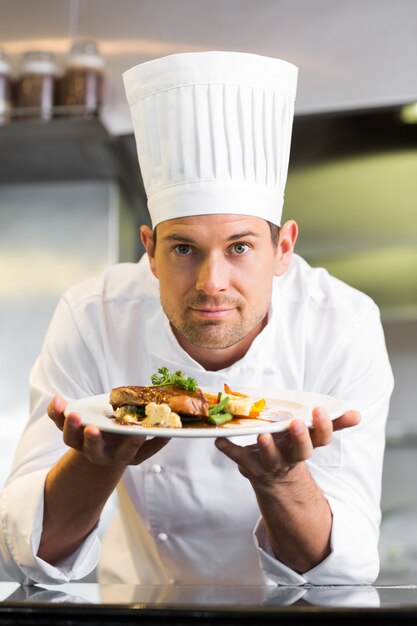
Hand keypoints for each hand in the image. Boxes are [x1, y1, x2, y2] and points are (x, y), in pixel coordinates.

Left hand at [48, 395, 169, 466]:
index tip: (137, 436)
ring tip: (73, 413)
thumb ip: (158, 433)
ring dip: (71, 427)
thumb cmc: (132, 437)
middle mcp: (100, 453)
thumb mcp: (147, 438)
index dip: (132, 445)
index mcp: (122, 454)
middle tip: (93, 429)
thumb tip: (177, 421)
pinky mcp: (70, 430)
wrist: (108, 448)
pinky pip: (58, 422)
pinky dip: (56, 411)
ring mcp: (82, 443)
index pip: (128, 452)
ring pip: (72, 439)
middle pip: (93, 451)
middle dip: (92, 441)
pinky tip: (58, 399)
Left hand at [215, 407, 359, 484]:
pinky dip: (228, 448)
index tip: (320, 410)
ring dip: (266, 447)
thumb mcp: (312, 436)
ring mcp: (270, 464)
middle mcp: (290, 457)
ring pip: (270, 458)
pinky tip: (219, 439)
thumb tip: (357, 413)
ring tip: (262, 434)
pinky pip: (238, 457)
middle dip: (298, 437)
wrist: (276, 481)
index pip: (321, 438)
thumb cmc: (293, 447)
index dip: (322, 426)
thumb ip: (332, 423)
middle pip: (300, 451)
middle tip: (296, 423)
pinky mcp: (250, 466)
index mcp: (306, 447)